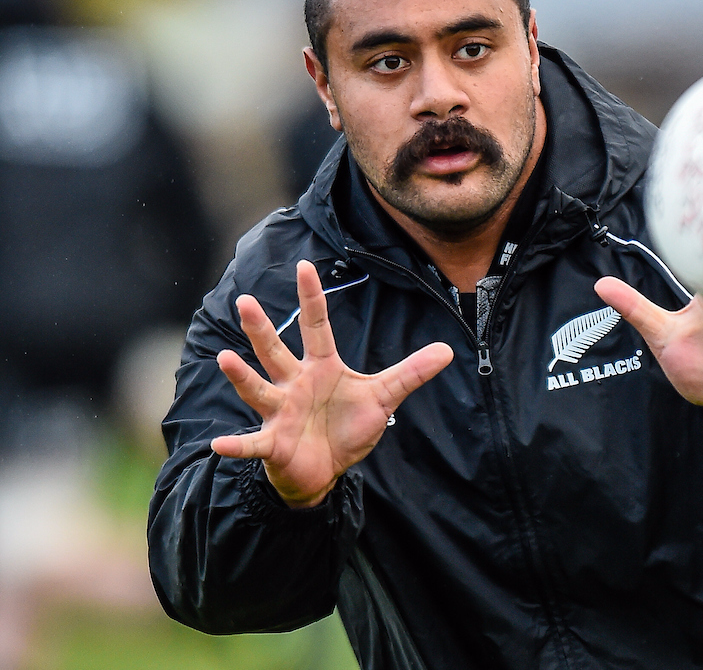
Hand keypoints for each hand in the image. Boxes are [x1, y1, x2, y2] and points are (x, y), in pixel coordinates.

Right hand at [212, 260, 453, 507]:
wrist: (326, 471)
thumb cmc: (347, 428)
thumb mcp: (383, 397)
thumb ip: (411, 373)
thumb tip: (449, 350)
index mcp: (321, 367)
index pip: (316, 326)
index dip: (312, 297)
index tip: (304, 266)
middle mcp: (294, 384)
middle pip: (275, 351)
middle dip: (261, 328)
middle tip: (245, 301)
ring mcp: (281, 412)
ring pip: (259, 389)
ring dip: (242, 377)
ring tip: (225, 359)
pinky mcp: (273, 443)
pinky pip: (253, 443)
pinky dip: (237, 444)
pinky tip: (219, 443)